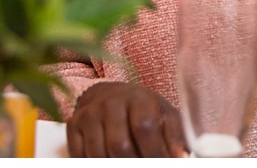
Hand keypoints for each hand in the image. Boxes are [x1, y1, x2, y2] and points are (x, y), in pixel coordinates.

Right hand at [67, 81, 186, 157]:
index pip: (145, 128)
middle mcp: (111, 103)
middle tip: (144, 167)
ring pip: (99, 155)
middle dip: (134, 164)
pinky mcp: (73, 125)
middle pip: (119, 146)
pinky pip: (80, 156)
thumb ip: (175, 138)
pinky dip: (95, 164)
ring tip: (129, 163)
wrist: (111, 96)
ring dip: (114, 166)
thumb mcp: (164, 117)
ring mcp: (89, 114)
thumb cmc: (144, 110)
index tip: (164, 164)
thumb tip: (182, 159)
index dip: (155, 153)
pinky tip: (109, 161)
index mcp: (139, 98)